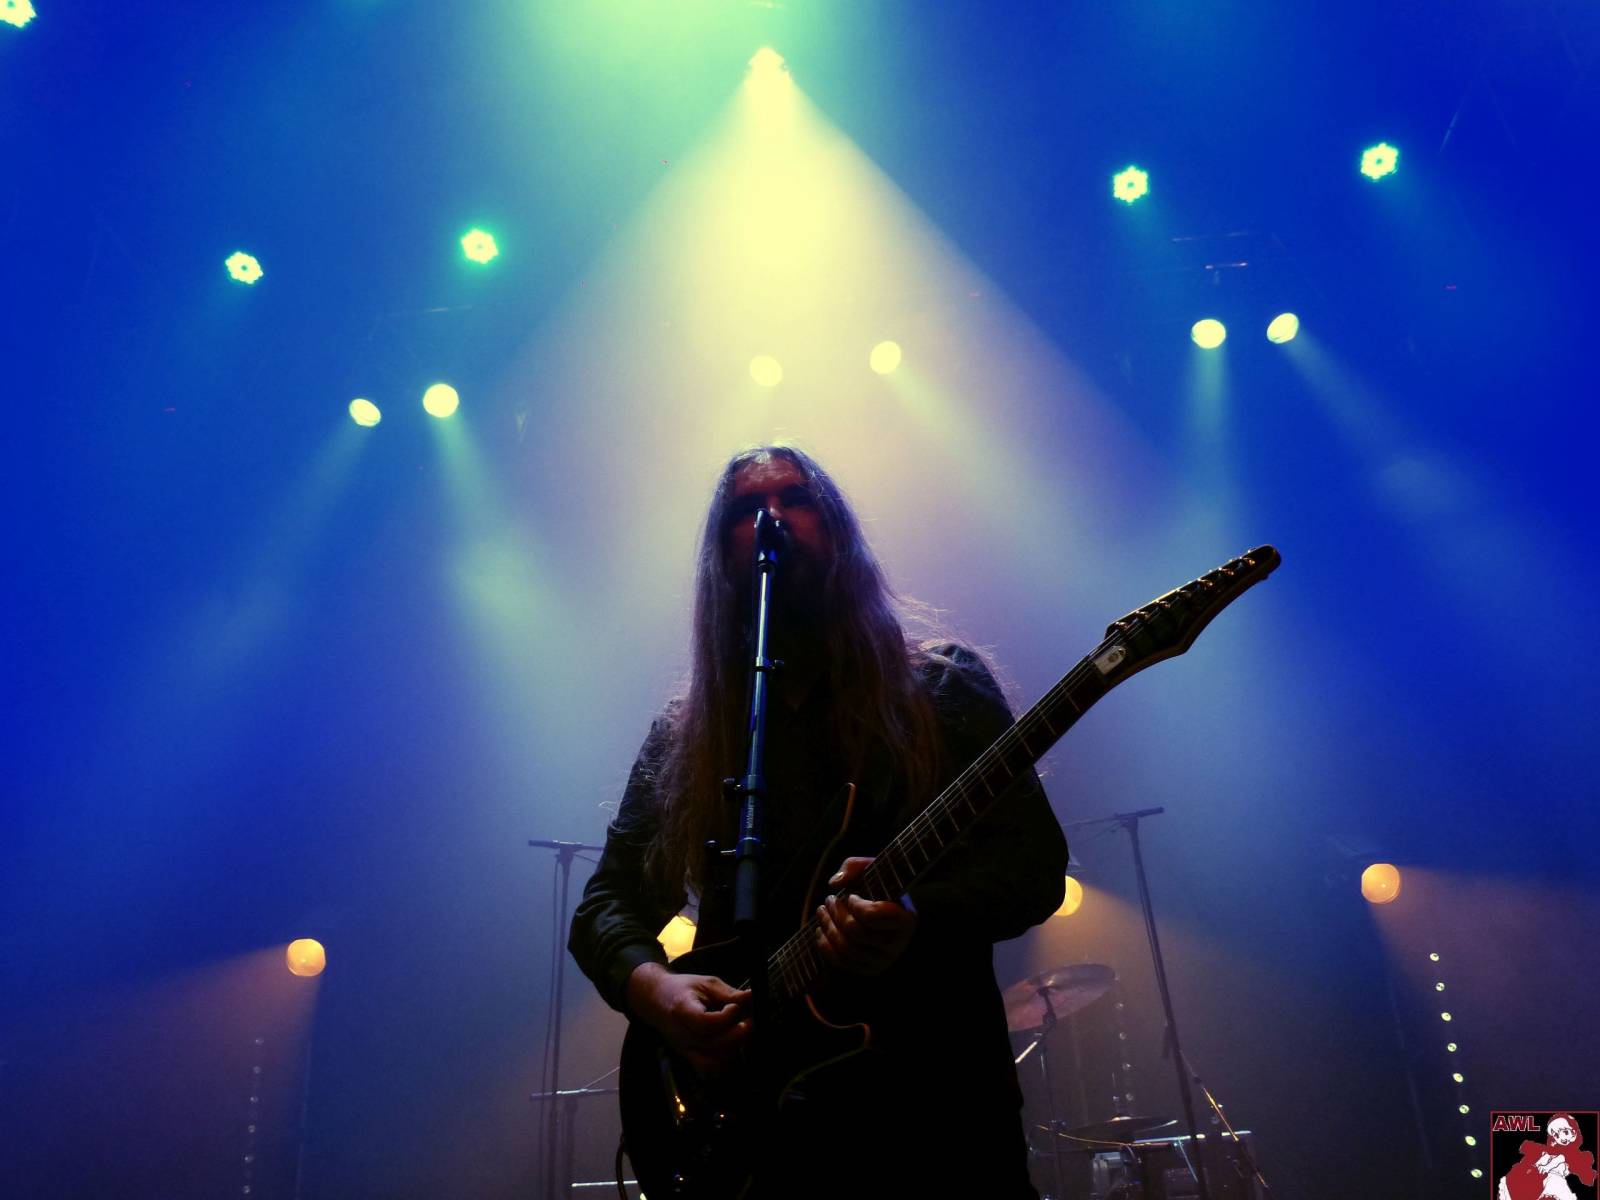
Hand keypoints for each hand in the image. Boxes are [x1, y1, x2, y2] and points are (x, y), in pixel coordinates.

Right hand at [625, 962, 751, 1074]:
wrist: (656, 1000)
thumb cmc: (683, 989)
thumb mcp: (707, 983)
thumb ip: (730, 993)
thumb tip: (754, 996)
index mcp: (682, 1011)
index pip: (705, 1023)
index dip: (726, 1017)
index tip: (735, 1006)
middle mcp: (681, 1035)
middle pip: (713, 1045)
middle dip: (738, 1034)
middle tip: (748, 1020)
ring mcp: (684, 1049)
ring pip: (713, 1062)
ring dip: (732, 1049)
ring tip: (738, 1033)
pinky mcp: (688, 1057)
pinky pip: (707, 1070)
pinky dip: (722, 1062)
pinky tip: (729, 1046)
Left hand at [816, 856, 916, 974]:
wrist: (892, 910)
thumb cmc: (882, 888)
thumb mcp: (874, 869)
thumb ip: (854, 866)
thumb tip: (835, 883)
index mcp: (905, 919)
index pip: (873, 916)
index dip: (856, 905)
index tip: (851, 896)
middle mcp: (897, 944)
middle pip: (856, 933)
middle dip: (836, 914)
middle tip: (829, 900)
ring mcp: (883, 960)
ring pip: (846, 949)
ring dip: (828, 928)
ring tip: (821, 912)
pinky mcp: (869, 969)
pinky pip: (842, 962)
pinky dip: (826, 946)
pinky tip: (820, 930)